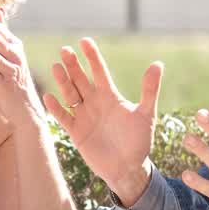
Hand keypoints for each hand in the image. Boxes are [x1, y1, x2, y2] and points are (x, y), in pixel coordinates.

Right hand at [42, 38, 163, 205]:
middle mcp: (95, 103)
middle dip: (73, 65)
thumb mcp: (146, 115)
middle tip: (65, 50)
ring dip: (63, 82)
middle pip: (81, 79)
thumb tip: (158, 64)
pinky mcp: (77, 132)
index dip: (92, 56)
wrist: (128, 168)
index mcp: (111, 96)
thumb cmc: (139, 141)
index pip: (99, 71)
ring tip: (57, 67)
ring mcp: (84, 116)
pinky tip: (49, 97)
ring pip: (70, 94)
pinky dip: (56, 108)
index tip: (85, 41)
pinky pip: (64, 117)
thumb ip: (150, 90)